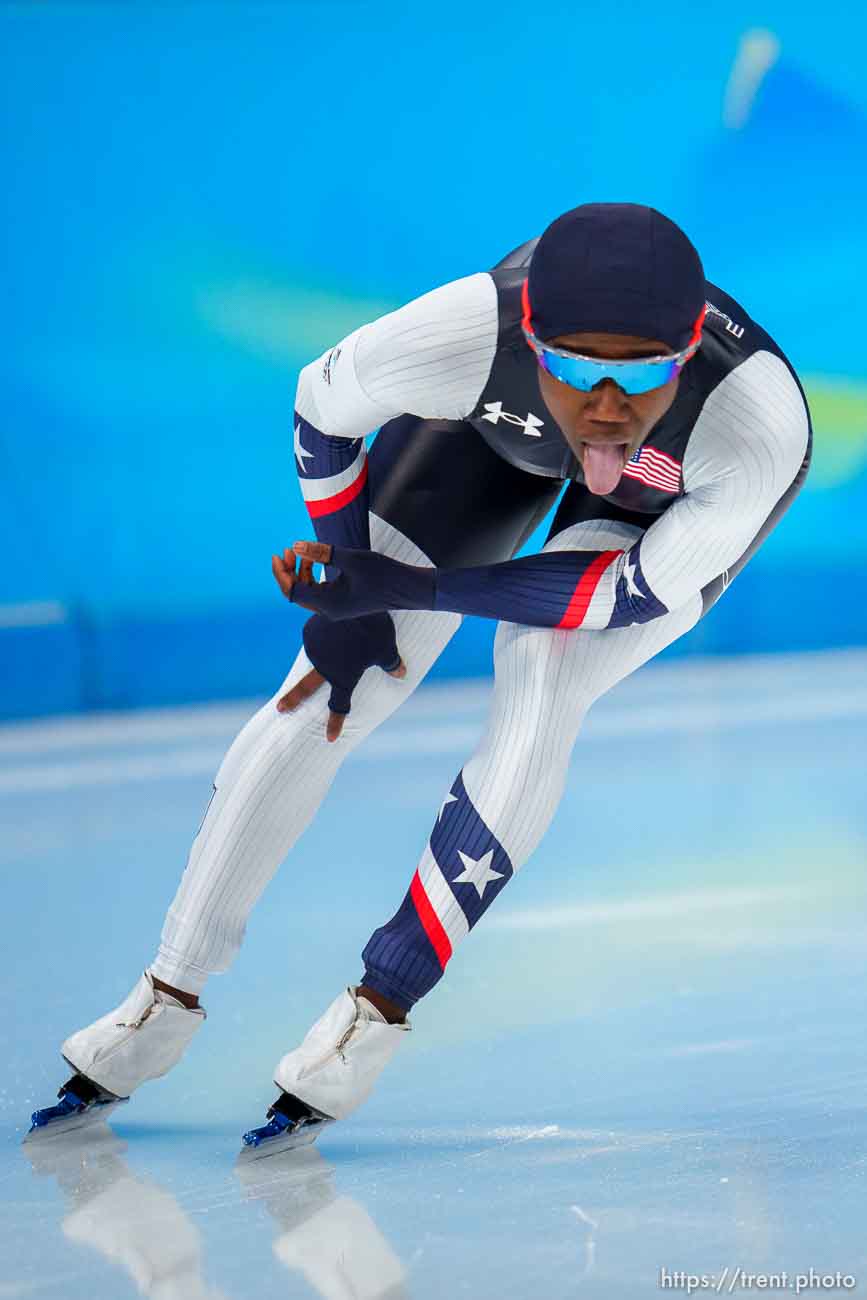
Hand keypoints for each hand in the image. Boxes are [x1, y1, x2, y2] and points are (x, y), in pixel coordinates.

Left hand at [271, 540, 434, 619]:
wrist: (408, 588)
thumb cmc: (384, 573)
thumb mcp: (351, 558)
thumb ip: (322, 552)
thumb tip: (295, 545)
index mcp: (329, 603)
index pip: (293, 592)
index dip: (281, 574)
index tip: (278, 554)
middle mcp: (330, 610)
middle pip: (297, 594)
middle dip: (288, 572)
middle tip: (285, 550)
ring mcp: (336, 608)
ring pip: (308, 592)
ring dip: (300, 573)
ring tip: (298, 551)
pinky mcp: (342, 603)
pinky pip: (319, 591)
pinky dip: (312, 576)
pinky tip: (314, 559)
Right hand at [276, 612, 405, 741]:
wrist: (355, 600)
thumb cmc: (374, 630)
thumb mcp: (387, 649)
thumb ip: (391, 663)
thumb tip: (401, 673)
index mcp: (343, 678)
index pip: (339, 706)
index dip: (335, 723)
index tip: (331, 738)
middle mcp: (324, 668)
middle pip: (306, 688)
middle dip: (293, 699)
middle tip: (280, 709)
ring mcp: (314, 650)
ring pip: (321, 654)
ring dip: (330, 648)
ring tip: (347, 637)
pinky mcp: (311, 631)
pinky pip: (320, 636)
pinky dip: (328, 634)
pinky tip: (340, 624)